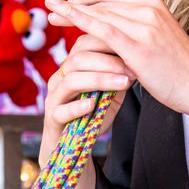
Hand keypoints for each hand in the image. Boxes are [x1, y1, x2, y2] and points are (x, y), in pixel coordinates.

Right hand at [41, 34, 132, 168]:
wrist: (72, 144)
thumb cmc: (92, 113)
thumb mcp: (109, 92)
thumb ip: (116, 76)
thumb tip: (135, 61)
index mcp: (71, 67)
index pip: (84, 44)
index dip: (107, 43)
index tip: (131, 50)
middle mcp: (60, 78)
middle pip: (78, 59)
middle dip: (107, 62)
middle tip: (130, 69)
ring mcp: (54, 98)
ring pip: (72, 81)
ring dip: (99, 80)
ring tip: (122, 83)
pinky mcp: (53, 119)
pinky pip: (62, 110)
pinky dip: (78, 106)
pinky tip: (93, 104)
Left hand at [45, 0, 188, 125]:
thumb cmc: (179, 67)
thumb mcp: (158, 36)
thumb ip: (137, 26)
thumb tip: (112, 26)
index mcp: (154, 3)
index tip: (70, 3)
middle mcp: (149, 8)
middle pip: (102, 0)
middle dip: (74, 4)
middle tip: (52, 10)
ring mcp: (143, 26)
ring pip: (100, 13)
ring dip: (71, 12)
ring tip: (51, 16)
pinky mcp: (137, 45)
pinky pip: (102, 29)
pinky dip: (80, 20)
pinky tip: (64, 19)